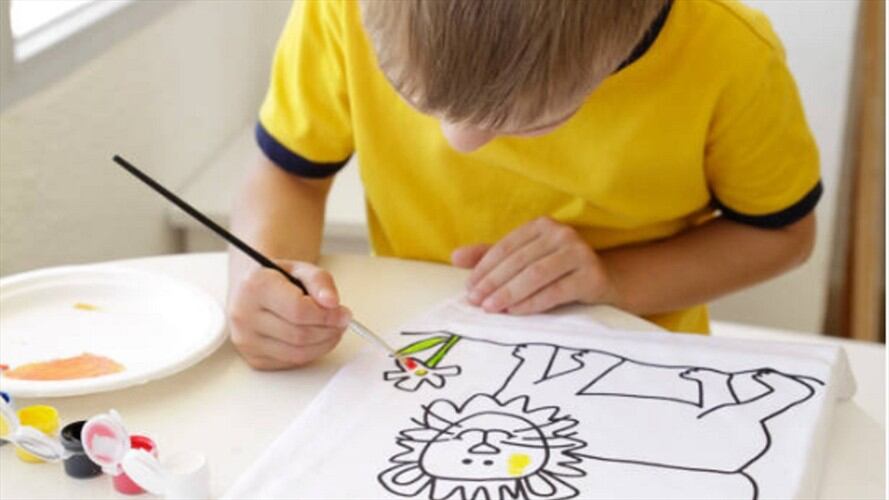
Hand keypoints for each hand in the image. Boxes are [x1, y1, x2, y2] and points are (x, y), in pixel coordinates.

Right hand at [227, 260, 351, 369]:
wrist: (253, 291)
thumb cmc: (278, 279)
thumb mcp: (301, 269)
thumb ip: (320, 282)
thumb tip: (332, 302)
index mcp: (255, 286)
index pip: (298, 310)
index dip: (327, 315)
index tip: (343, 313)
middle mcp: (244, 315)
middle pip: (299, 335)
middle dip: (329, 331)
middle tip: (342, 322)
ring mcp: (246, 340)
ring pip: (297, 353)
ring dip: (323, 344)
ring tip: (332, 330)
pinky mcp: (253, 358)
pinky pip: (290, 362)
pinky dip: (310, 353)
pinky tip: (315, 339)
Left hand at [452, 217, 619, 314]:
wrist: (603, 282)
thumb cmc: (557, 272)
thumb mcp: (524, 261)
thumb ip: (491, 257)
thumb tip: (454, 257)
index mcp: (542, 225)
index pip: (506, 247)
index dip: (484, 268)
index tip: (469, 289)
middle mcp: (562, 234)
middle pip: (519, 261)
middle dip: (493, 283)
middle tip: (476, 302)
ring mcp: (580, 253)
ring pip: (536, 275)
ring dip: (509, 293)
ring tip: (491, 308)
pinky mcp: (591, 275)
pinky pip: (556, 291)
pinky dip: (532, 303)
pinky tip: (515, 312)